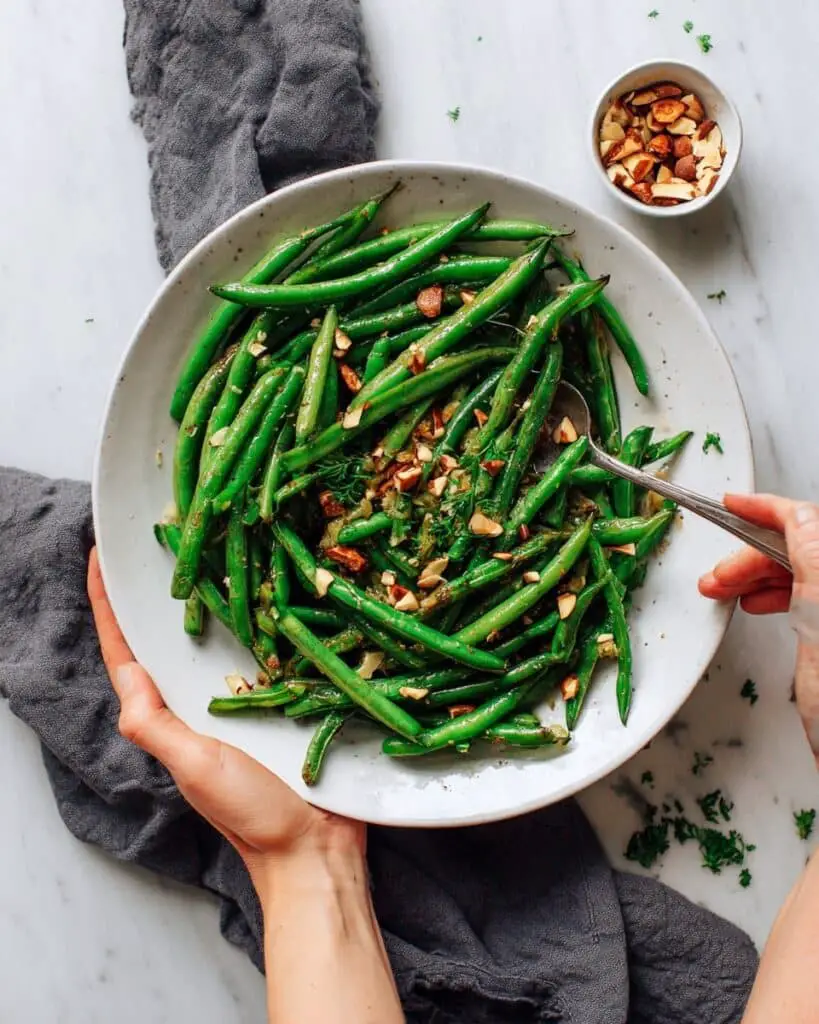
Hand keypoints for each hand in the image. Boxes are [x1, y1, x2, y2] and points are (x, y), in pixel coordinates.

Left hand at [87, 548, 364, 886]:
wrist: (317, 848)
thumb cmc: (253, 813)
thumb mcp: (195, 766)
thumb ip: (155, 723)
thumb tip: (127, 670)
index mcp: (172, 715)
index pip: (128, 653)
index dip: (109, 606)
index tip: (101, 557)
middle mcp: (202, 701)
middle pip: (171, 635)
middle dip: (160, 587)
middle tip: (165, 531)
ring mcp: (247, 697)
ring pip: (222, 635)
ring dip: (216, 591)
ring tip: (214, 540)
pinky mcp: (288, 697)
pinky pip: (273, 648)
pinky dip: (269, 615)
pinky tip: (277, 584)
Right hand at [699, 494, 818, 762]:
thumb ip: (812, 556)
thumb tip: (795, 516)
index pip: (807, 521)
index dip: (766, 508)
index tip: (733, 504)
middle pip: (804, 545)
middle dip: (753, 555)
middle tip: (717, 578)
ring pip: (804, 570)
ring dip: (762, 575)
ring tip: (730, 594)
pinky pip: (809, 593)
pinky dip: (782, 593)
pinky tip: (764, 605)